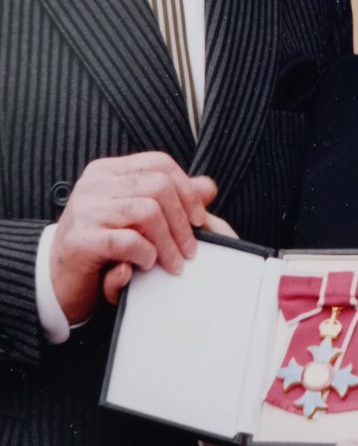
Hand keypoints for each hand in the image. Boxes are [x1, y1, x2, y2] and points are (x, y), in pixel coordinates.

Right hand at [51, 152, 217, 322]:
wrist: (61, 282)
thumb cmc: (104, 247)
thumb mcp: (140, 219)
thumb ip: (172, 200)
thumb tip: (208, 186)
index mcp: (109, 171)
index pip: (159, 163)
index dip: (186, 189)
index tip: (200, 218)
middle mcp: (95, 183)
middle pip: (158, 186)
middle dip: (182, 222)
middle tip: (191, 250)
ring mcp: (85, 209)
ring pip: (147, 212)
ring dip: (169, 243)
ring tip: (173, 263)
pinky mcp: (80, 240)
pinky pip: (128, 241)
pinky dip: (146, 255)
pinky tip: (145, 266)